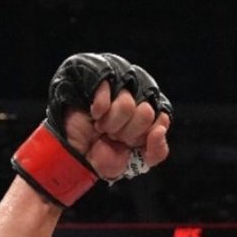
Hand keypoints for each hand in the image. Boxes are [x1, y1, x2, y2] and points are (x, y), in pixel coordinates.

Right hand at [12, 53, 172, 206]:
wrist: (73, 155)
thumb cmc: (104, 154)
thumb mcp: (138, 162)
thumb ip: (158, 150)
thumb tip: (160, 129)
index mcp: (149, 110)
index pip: (162, 116)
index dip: (147, 135)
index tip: (132, 144)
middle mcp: (137, 93)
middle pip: (147, 111)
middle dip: (128, 133)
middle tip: (114, 136)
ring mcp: (117, 82)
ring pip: (128, 103)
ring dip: (112, 123)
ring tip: (102, 126)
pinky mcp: (96, 74)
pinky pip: (107, 86)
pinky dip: (100, 108)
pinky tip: (94, 114)